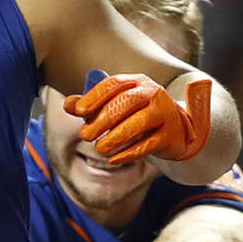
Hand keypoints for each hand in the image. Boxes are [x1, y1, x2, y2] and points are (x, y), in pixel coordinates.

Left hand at [63, 74, 211, 163]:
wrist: (174, 130)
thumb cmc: (135, 115)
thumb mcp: (112, 107)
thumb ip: (90, 106)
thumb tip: (68, 104)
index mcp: (135, 82)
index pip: (113, 84)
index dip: (94, 96)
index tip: (78, 111)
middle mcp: (152, 93)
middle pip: (126, 102)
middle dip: (103, 119)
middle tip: (84, 135)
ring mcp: (165, 113)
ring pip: (140, 122)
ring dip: (116, 136)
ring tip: (99, 148)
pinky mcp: (171, 135)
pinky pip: (149, 144)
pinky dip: (130, 153)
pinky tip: (114, 159)